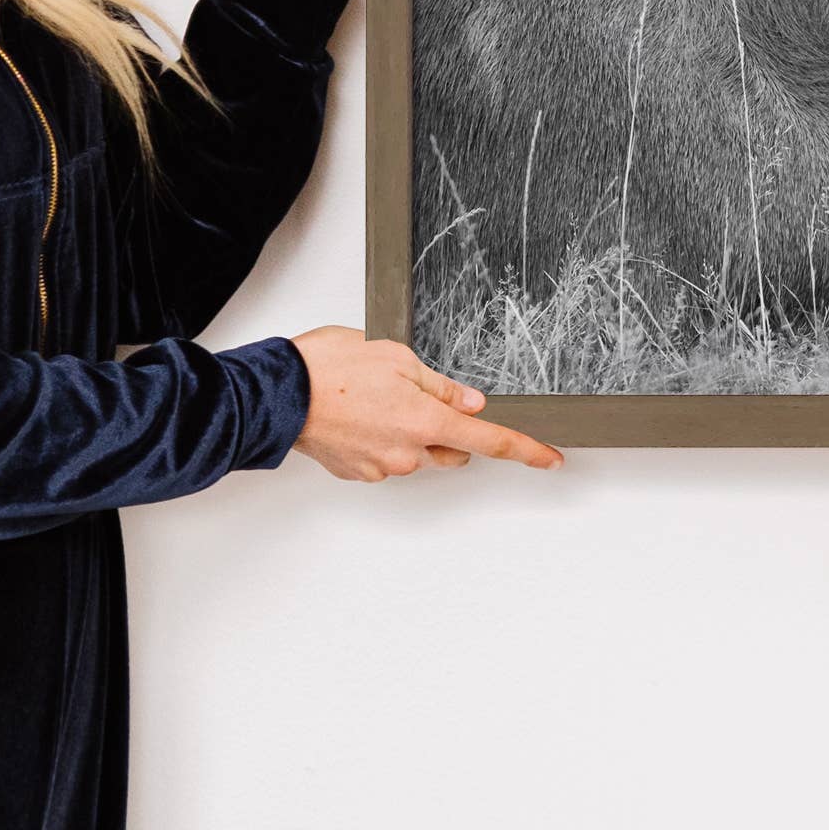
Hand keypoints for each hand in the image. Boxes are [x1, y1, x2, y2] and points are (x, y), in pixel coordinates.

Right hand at [288, 329, 561, 479]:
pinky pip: (386, 457)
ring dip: (411, 430)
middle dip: (449, 427)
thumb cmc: (331, 367)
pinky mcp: (357, 471)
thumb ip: (440, 386)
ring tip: (377, 395)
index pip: (489, 440)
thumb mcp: (398, 357)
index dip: (525, 450)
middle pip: (451, 448)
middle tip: (419, 392)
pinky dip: (383, 438)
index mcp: (425, 422)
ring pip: (416, 453)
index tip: (550, 459)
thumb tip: (471, 402)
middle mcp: (407, 453)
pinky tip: (361, 413)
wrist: (278, 393)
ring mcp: (381, 467)